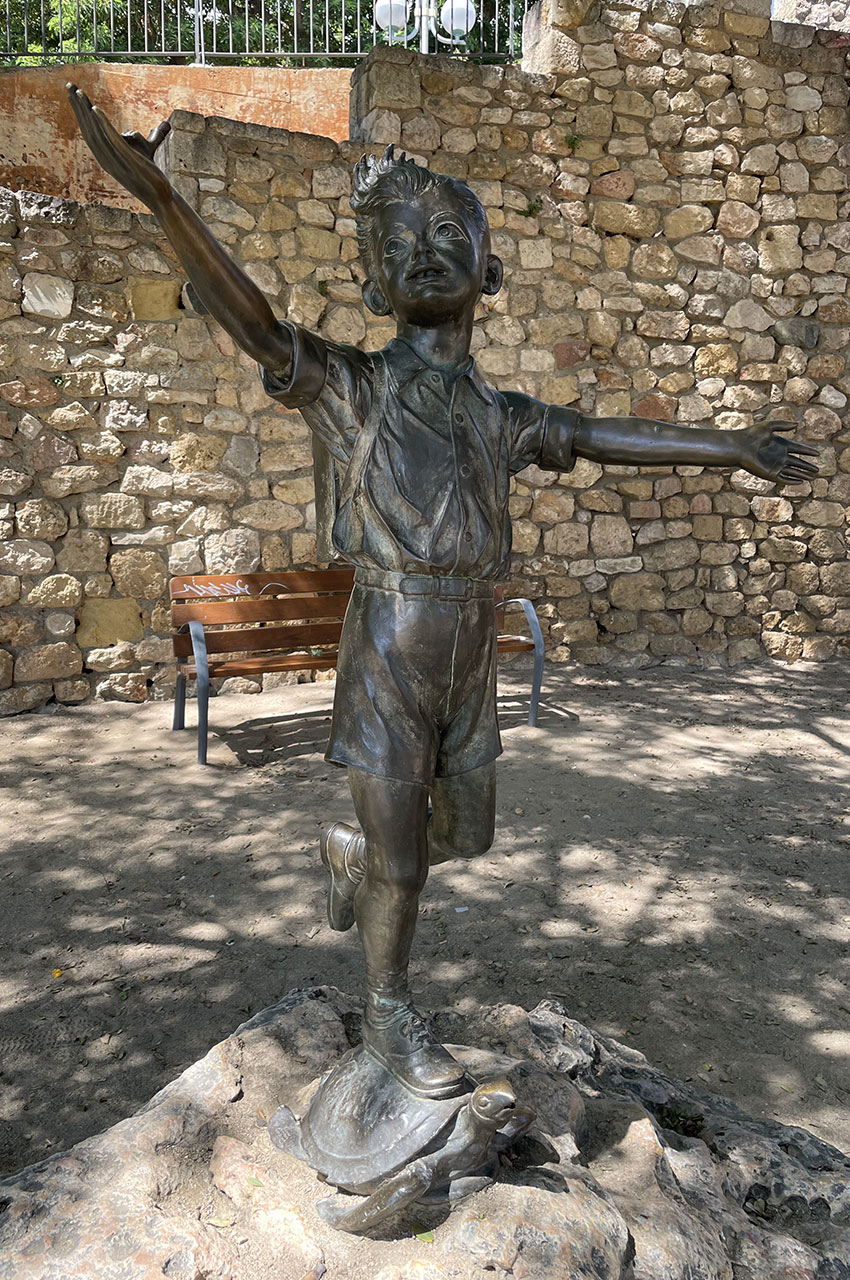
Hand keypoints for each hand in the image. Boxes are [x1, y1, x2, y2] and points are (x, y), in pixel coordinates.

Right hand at [67, 84, 171, 209]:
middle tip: (70, 85)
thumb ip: (153, 136)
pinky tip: (95, 109)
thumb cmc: (152, 174)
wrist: (160, 196)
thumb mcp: (149, 150)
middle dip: (78, 106)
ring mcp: (114, 159)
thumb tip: (165, 124)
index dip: (81, 112)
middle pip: (88, 128)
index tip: (74, 93)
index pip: (89, 130)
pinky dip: (102, 124)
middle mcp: (105, 157)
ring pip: (96, 132)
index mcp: (105, 154)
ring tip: (79, 93)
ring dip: (86, 111)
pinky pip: (111, 139)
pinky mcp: (126, 159)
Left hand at [735, 412, 818, 483]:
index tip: (817, 453)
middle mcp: (779, 456)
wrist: (738, 447)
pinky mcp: (770, 474)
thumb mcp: (769, 426)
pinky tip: (801, 482)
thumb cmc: (751, 434)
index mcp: (780, 444)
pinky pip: (784, 478)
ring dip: (803, 475)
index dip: (808, 451)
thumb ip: (783, 425)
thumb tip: (797, 424)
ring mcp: (775, 466)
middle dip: (807, 466)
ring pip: (793, 471)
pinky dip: (793, 480)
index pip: (798, 448)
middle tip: (818, 470)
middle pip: (797, 462)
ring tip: (813, 477)